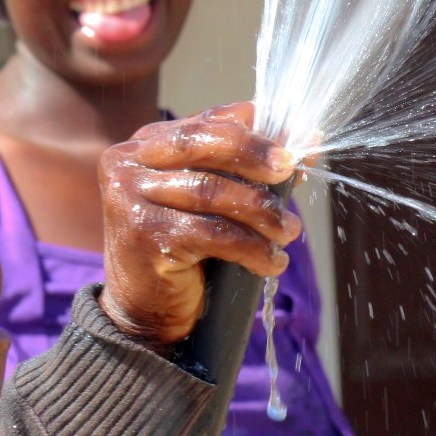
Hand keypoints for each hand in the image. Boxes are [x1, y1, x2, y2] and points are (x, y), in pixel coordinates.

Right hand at [98, 103, 302, 344]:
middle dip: (256, 155)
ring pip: (213, 191)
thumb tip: (306, 141)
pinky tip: (272, 262)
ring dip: (262, 212)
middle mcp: (128, 164)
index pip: (206, 122)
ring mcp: (131, 198)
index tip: (296, 144)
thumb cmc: (184, 252)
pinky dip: (253, 248)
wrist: (146, 313)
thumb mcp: (212, 202)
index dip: (256, 129)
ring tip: (288, 232)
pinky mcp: (145, 235)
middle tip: (291, 170)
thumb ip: (246, 168)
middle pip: (204, 142)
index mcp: (143, 146)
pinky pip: (215, 233)